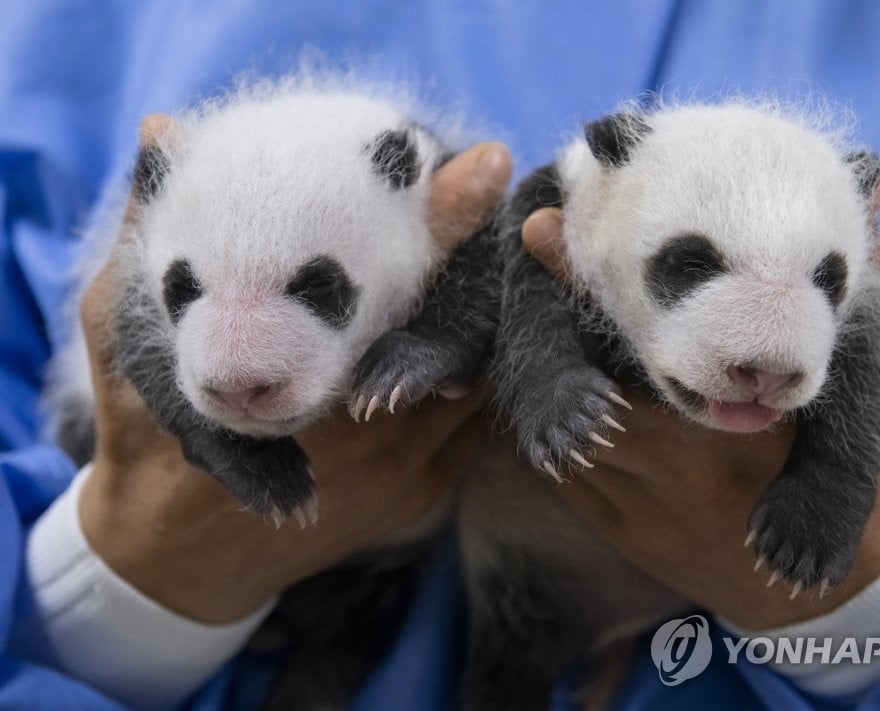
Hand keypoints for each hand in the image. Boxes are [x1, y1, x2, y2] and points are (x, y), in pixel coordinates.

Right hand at [78, 117, 511, 623]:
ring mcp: (410, 471)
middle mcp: (376, 438)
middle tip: (475, 204)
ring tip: (472, 260)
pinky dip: (473, 375)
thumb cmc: (145, 442)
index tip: (483, 166)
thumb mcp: (125, 338)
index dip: (444, 226)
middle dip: (471, 269)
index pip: (404, 295)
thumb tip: (164, 134)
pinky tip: (459, 333)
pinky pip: (475, 425)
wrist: (179, 558)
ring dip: (477, 321)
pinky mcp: (424, 495)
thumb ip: (148, 239)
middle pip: (461, 333)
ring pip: (478, 378)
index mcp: (313, 393)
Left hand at [521, 207, 879, 628]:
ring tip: (542, 299)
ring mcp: (627, 502)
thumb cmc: (877, 478)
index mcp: (723, 428)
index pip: (632, 341)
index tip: (544, 230)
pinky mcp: (611, 522)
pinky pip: (558, 456)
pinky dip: (554, 406)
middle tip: (538, 248)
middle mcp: (661, 467)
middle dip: (547, 311)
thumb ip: (865, 285)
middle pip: (572, 375)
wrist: (841, 593)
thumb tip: (864, 180)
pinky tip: (564, 368)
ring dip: (546, 357)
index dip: (579, 283)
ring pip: (556, 415)